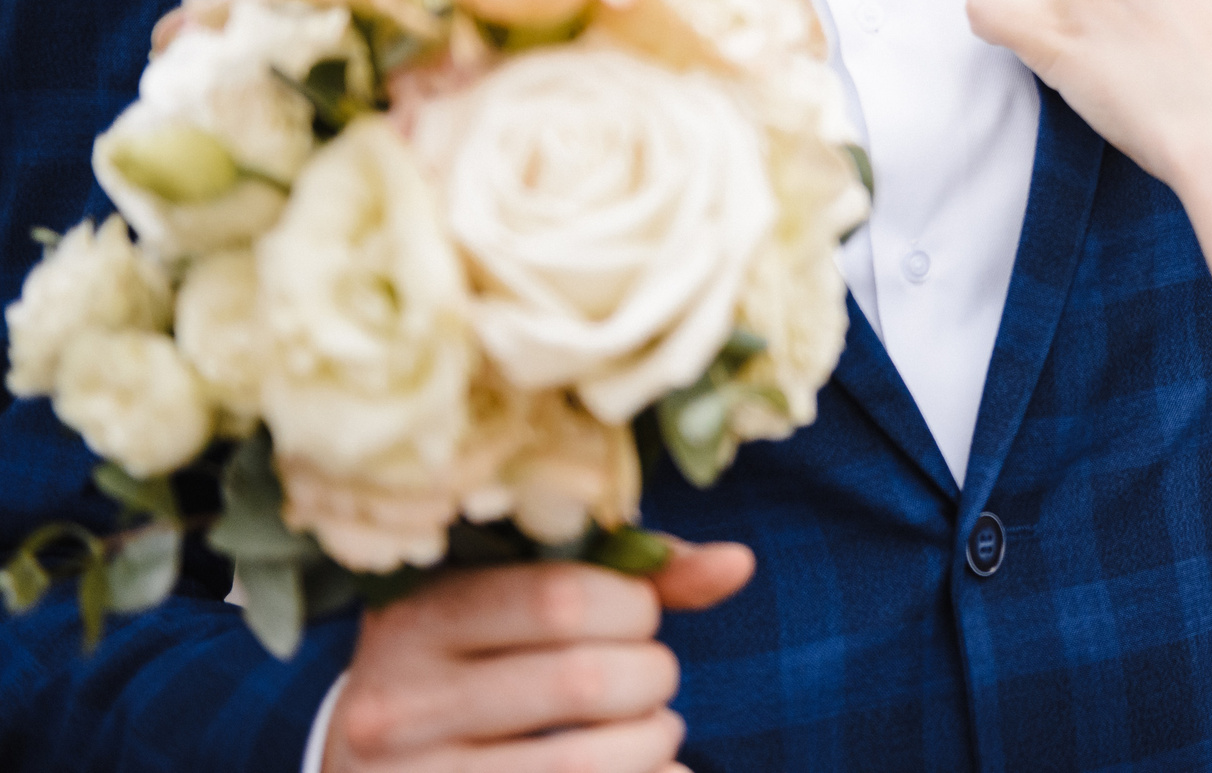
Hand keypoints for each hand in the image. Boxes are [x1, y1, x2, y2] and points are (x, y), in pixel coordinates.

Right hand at [323, 542, 753, 772]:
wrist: (369, 766)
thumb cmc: (473, 663)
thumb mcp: (514, 603)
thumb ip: (627, 576)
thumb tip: (738, 563)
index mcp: (414, 620)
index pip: (563, 599)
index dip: (634, 606)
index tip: (638, 616)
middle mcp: (397, 707)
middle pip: (583, 682)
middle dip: (651, 677)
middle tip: (651, 678)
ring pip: (585, 764)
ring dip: (653, 741)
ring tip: (653, 729)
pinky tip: (652, 770)